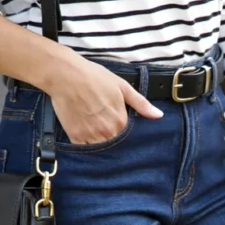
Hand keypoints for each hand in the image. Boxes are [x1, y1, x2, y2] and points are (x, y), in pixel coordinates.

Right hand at [44, 53, 163, 143]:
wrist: (66, 76)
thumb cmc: (94, 77)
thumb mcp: (122, 86)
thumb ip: (140, 104)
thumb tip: (158, 115)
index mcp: (120, 120)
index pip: (128, 135)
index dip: (124, 130)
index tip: (118, 123)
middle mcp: (107, 131)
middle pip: (114, 143)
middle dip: (113, 138)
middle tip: (105, 125)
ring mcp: (90, 135)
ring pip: (100, 148)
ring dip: (100, 142)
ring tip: (95, 129)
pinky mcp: (75, 136)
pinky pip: (84, 148)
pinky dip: (86, 145)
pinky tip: (85, 132)